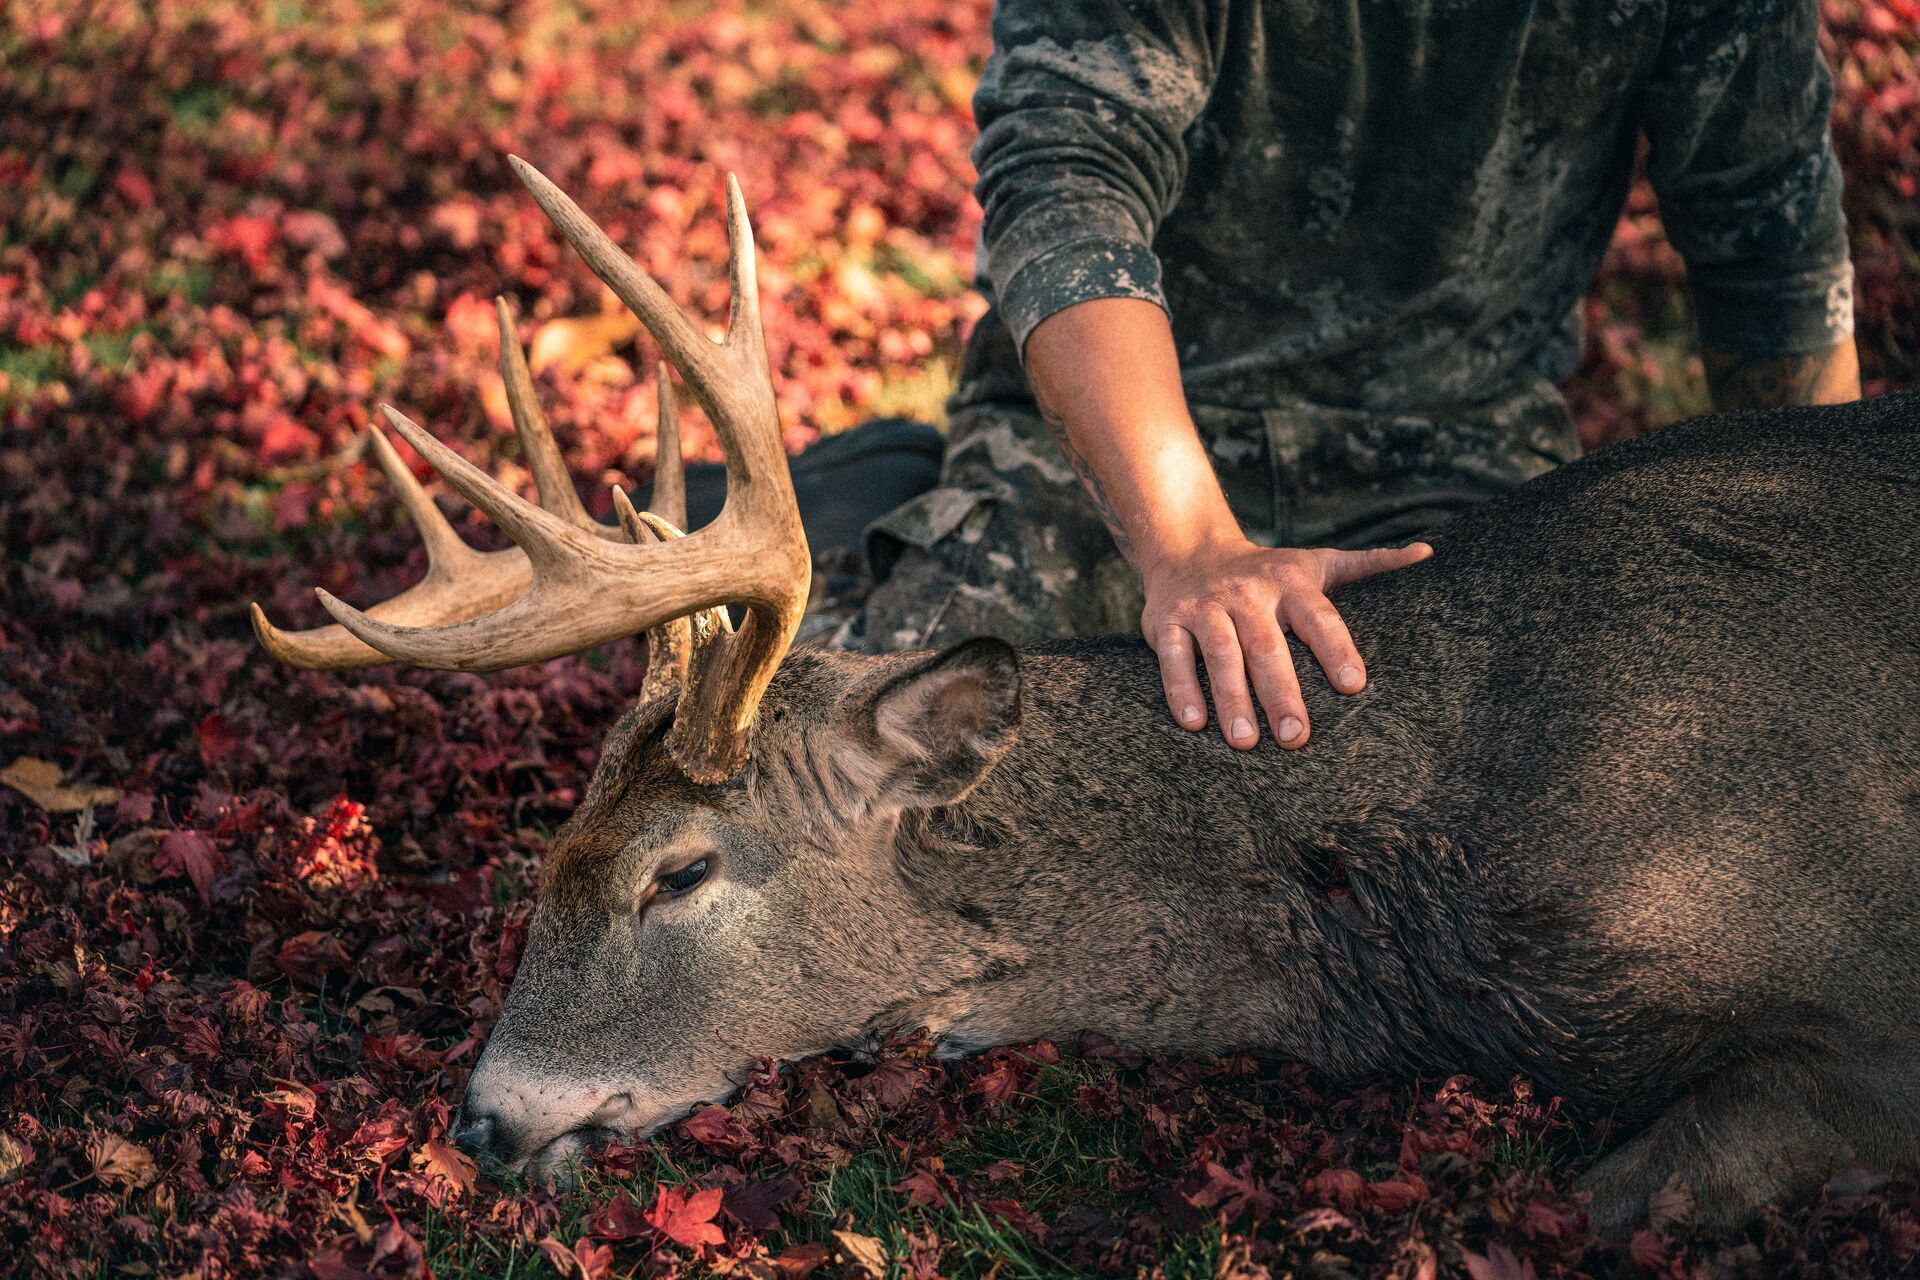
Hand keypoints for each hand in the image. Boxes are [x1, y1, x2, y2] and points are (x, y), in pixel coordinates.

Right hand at [1141, 537, 1432, 748]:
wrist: (1188, 548)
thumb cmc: (1265, 570)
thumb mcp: (1316, 561)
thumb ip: (1368, 564)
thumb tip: (1427, 553)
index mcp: (1289, 582)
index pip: (1319, 617)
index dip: (1336, 649)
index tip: (1354, 686)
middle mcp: (1247, 593)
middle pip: (1267, 645)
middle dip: (1281, 692)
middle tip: (1297, 738)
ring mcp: (1204, 607)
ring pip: (1220, 654)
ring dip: (1232, 698)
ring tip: (1246, 742)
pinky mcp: (1164, 620)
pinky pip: (1172, 656)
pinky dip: (1180, 688)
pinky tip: (1193, 723)